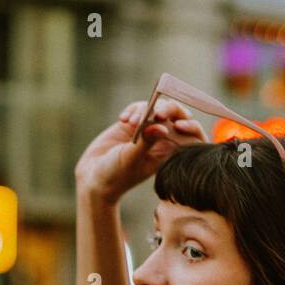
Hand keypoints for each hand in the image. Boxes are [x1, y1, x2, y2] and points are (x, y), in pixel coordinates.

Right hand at [75, 98, 208, 203]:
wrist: (94, 177)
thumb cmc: (114, 175)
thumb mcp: (130, 160)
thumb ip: (145, 142)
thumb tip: (161, 126)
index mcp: (169, 153)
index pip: (190, 136)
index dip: (190, 126)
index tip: (178, 125)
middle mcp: (161, 141)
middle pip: (177, 116)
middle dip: (169, 109)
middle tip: (155, 112)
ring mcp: (147, 131)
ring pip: (158, 107)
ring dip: (145, 110)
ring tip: (130, 122)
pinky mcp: (134, 124)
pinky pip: (140, 107)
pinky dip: (133, 109)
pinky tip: (122, 119)